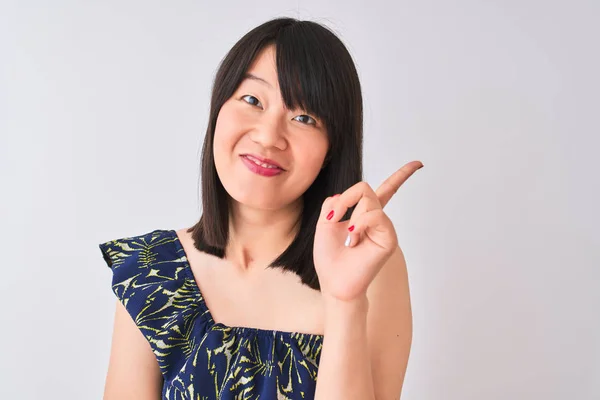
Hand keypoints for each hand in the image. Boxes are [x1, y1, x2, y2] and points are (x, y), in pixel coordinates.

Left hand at [313, 161, 422, 301]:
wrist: (334, 282)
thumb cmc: (330, 258)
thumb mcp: (324, 224)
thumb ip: (333, 204)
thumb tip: (345, 196)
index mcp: (364, 215)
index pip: (386, 190)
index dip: (402, 176)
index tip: (419, 164)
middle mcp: (377, 220)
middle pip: (365, 188)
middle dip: (345, 199)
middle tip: (334, 219)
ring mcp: (384, 228)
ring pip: (369, 201)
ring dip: (351, 218)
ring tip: (349, 240)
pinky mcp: (389, 238)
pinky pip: (376, 216)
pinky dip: (360, 224)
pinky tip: (354, 239)